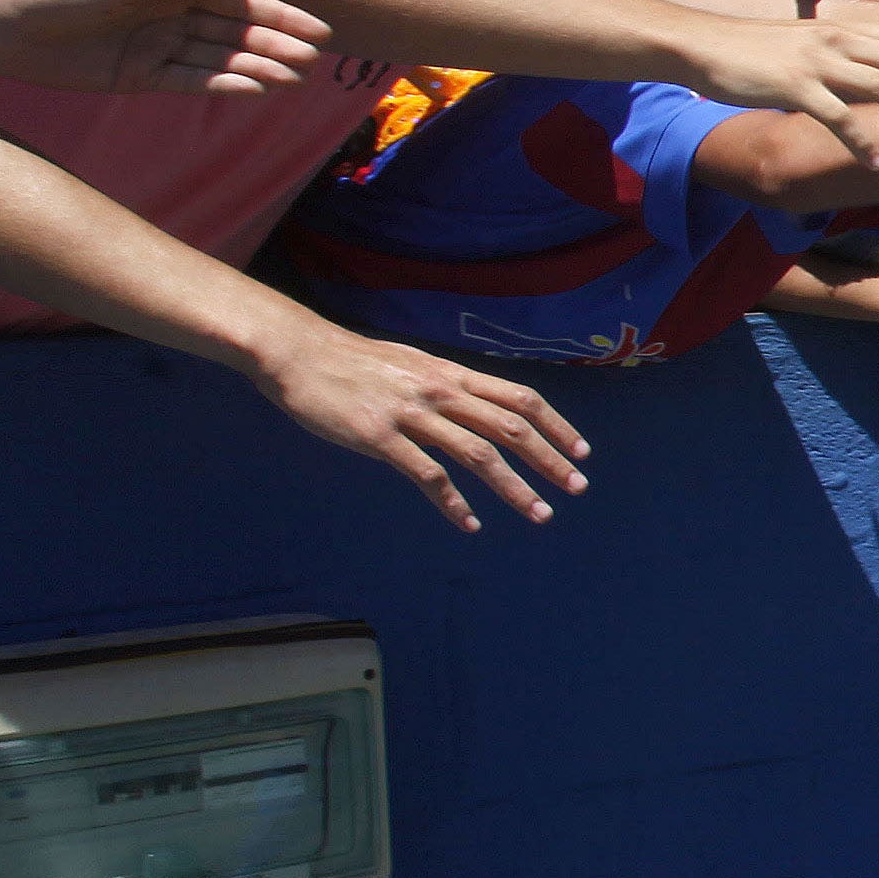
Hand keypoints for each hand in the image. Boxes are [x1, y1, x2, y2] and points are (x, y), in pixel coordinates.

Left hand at [0, 0, 328, 96]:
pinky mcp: (140, 76)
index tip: (314, 30)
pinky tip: (254, 89)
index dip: (276, 13)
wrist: (8, 25)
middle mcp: (169, 14)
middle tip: (313, 61)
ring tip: (294, 79)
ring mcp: (157, 46)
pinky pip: (191, 81)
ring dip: (257, 67)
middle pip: (233, 32)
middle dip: (274, 44)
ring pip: (218, 58)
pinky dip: (223, 85)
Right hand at [251, 320, 589, 532]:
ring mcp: (411, 414)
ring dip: (514, 487)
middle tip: (577, 487)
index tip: (581, 451)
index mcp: (449, 374)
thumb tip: (474, 404)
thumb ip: (444, 386)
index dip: (555, 425)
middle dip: (550, 459)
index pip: (519, 398)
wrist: (298, 353)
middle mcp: (439, 391)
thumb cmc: (352, 362)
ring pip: (478, 454)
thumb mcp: (410, 364)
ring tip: (540, 514)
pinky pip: (427, 475)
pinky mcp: (380, 437)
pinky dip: (453, 504)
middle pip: (510, 426)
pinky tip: (470, 524)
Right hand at [695, 10, 878, 166]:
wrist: (704, 44)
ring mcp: (817, 61)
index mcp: (842, 27)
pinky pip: (838, 118)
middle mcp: (837, 39)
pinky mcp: (793, 86)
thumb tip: (869, 74)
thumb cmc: (754, 49)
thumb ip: (840, 54)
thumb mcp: (806, 42)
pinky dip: (862, 142)